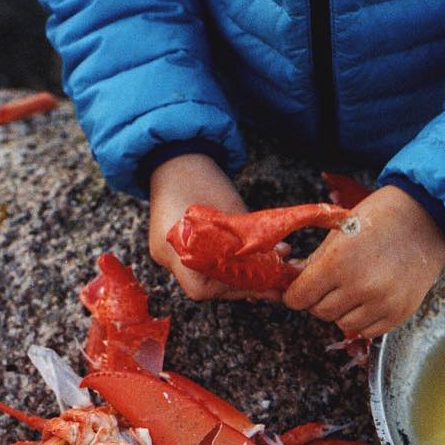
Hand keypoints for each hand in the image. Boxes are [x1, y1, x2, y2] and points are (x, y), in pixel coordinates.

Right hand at [148, 154, 275, 299]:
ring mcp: (167, 252)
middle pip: (205, 287)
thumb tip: (278, 255)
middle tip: (272, 281)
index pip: (201, 288)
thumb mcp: (230, 208)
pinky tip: (246, 259)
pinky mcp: (174, 246)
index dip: (233, 289)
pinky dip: (224, 264)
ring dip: (236, 275)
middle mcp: (166, 255)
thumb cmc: (202, 177)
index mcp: (175, 245)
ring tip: (266, 268)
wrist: (175, 155)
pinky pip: (200, 264)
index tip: (260, 282)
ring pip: (205, 277)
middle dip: (241, 284)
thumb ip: (247, 236)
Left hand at [283, 186, 444, 336]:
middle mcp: (360, 286)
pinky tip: (369, 299)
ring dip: (342, 311)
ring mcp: (381, 303)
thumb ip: (315, 262)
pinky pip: (367, 331)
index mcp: (338, 262)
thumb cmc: (381, 218)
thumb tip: (293, 283)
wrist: (427, 219)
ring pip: (342, 324)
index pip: (300, 297)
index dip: (296, 294)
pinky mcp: (399, 313)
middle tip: (330, 285)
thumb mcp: (339, 232)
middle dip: (319, 300)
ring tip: (353, 290)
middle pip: (320, 312)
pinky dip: (363, 319)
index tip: (299, 291)